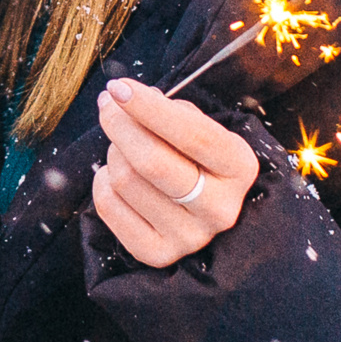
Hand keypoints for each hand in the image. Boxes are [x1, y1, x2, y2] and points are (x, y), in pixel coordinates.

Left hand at [91, 77, 257, 267]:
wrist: (201, 211)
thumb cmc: (197, 158)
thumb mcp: (200, 129)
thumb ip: (170, 111)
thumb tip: (123, 97)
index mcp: (239, 168)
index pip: (192, 134)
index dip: (149, 108)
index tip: (118, 87)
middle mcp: (220, 208)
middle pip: (152, 162)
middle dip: (120, 125)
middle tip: (107, 105)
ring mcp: (190, 237)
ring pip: (125, 180)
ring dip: (113, 152)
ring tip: (122, 146)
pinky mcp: (158, 254)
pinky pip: (109, 207)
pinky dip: (101, 182)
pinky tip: (113, 175)